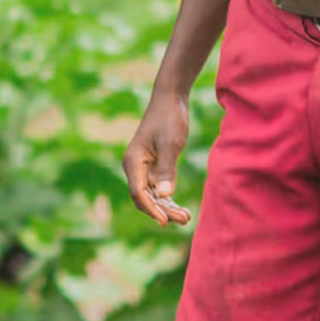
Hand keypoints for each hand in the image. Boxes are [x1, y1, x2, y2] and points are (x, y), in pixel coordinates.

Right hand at [122, 94, 193, 226]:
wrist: (170, 98)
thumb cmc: (169, 118)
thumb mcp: (170, 143)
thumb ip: (167, 169)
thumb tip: (166, 195)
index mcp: (133, 162)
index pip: (138, 193)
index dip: (151, 210)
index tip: (166, 221)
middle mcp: (134, 167)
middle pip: (145, 198)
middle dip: (163, 211)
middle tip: (184, 220)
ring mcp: (143, 168)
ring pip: (152, 196)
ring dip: (168, 208)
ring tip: (187, 218)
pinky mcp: (153, 166)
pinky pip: (158, 189)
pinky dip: (170, 199)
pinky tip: (183, 209)